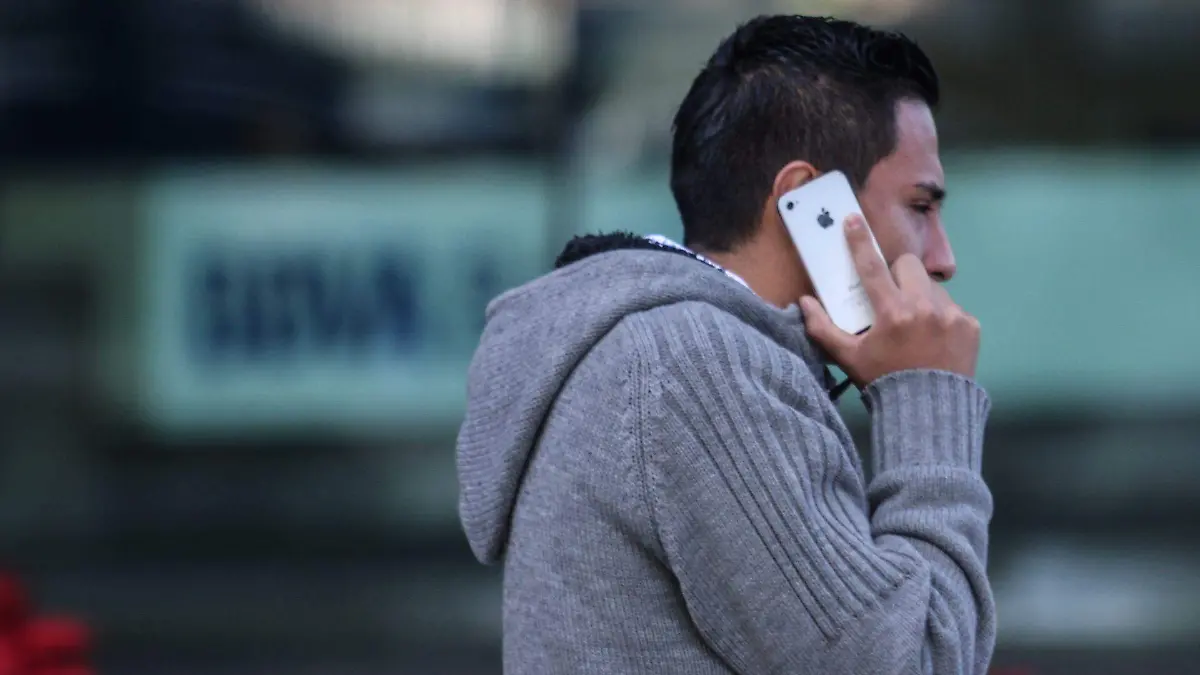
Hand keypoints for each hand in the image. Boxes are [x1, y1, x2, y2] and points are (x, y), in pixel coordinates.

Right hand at [799, 215, 979, 385]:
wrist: (929, 413)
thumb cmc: (883, 383)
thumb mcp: (848, 358)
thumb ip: (823, 328)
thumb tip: (804, 302)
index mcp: (892, 313)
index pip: (871, 267)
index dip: (859, 242)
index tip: (852, 220)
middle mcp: (924, 308)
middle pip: (908, 265)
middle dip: (897, 273)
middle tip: (891, 296)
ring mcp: (951, 315)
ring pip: (931, 286)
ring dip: (920, 296)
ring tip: (915, 325)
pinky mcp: (970, 325)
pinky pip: (952, 308)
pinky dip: (941, 317)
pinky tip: (934, 339)